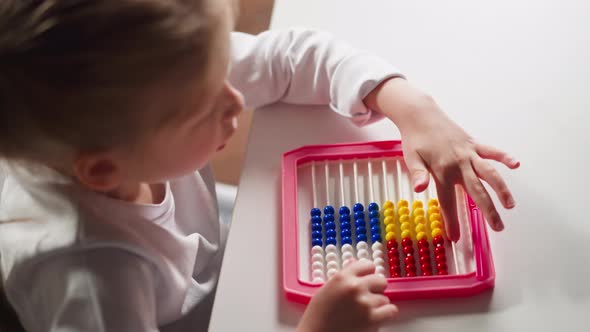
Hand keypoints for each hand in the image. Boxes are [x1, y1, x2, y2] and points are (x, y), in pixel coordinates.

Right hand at [297, 260, 397, 331]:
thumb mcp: (327, 288)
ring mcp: (365, 303)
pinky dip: (385, 314)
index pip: (367, 265)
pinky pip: (391, 310)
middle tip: (367, 296)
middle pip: (380, 280)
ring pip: (385, 298)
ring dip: (378, 304)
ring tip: (364, 311)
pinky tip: (375, 316)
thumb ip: (344, 277)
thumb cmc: (318, 315)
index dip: (368, 273)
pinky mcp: (372, 319)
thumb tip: (355, 265)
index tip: (367, 278)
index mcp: (342, 277)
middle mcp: (355, 287)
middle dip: (375, 289)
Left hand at [364, 78, 519, 240]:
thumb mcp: (411, 158)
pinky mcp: (473, 143)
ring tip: (510, 205)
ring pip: (489, 173)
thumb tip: (420, 190)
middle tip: (498, 227)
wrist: (420, 115)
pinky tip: (516, 164)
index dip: (452, 220)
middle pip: (476, 191)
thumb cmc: (414, 139)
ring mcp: (468, 153)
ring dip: (501, 188)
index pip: (448, 201)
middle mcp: (459, 163)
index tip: (456, 237)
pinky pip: (491, 151)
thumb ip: (418, 174)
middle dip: (488, 211)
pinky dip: (504, 157)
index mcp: (442, 171)